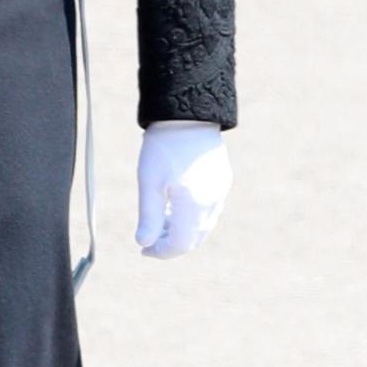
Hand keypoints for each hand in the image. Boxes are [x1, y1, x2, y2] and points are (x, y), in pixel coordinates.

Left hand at [136, 121, 231, 257]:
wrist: (187, 114)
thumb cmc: (163, 147)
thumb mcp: (149, 183)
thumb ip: (149, 216)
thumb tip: (144, 243)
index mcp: (194, 204)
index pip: (181, 244)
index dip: (162, 252)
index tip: (143, 249)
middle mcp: (213, 201)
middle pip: (195, 237)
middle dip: (172, 243)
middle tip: (149, 239)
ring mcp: (221, 190)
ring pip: (204, 224)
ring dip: (183, 230)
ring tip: (160, 221)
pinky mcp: (223, 179)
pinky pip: (210, 208)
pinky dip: (193, 215)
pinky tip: (175, 205)